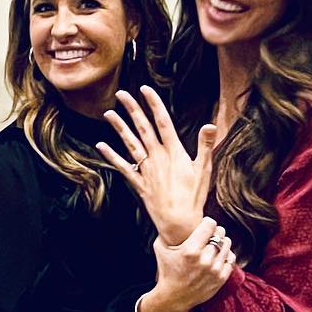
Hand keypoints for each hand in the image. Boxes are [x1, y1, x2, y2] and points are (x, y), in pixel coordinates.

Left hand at [97, 86, 217, 245]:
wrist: (179, 222)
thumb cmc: (194, 196)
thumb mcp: (204, 169)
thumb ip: (205, 145)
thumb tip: (210, 124)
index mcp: (174, 151)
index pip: (163, 121)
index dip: (153, 104)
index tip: (145, 89)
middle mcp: (157, 157)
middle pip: (143, 128)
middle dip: (132, 110)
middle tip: (122, 94)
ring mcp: (146, 170)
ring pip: (130, 144)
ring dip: (119, 128)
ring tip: (109, 113)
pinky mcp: (139, 183)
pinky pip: (123, 167)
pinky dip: (112, 156)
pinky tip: (101, 146)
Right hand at [136, 218, 235, 311]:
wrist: (173, 297)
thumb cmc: (167, 271)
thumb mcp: (160, 248)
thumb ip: (166, 231)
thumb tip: (172, 217)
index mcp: (190, 250)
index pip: (210, 224)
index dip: (207, 222)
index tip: (203, 226)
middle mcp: (204, 259)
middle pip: (220, 233)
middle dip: (214, 232)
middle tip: (209, 236)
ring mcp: (214, 270)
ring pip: (227, 244)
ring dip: (221, 242)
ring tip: (213, 246)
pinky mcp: (221, 278)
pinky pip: (231, 259)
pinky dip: (225, 255)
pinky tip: (217, 257)